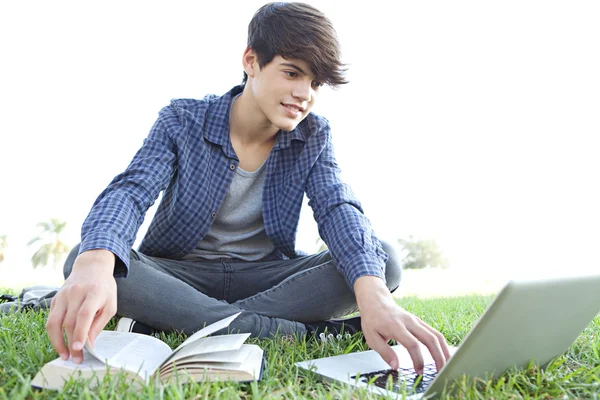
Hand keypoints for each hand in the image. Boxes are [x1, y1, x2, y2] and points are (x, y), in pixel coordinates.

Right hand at [46, 249, 116, 363]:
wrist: (91, 267)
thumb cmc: (104, 288)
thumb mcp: (110, 304)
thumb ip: (99, 324)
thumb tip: (89, 344)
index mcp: (93, 293)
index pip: (83, 315)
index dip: (80, 333)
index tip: (78, 349)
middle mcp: (75, 293)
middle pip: (68, 322)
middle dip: (70, 343)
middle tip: (76, 359)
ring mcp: (62, 295)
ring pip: (54, 322)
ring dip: (57, 342)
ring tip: (64, 355)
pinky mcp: (54, 299)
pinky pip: (51, 319)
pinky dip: (54, 333)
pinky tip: (61, 342)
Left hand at [354, 276, 450, 373]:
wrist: (376, 301)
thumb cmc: (373, 320)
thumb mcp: (371, 337)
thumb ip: (384, 352)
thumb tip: (396, 366)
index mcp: (396, 326)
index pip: (412, 344)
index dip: (418, 359)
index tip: (419, 371)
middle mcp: (409, 322)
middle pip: (430, 338)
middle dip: (438, 356)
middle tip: (440, 372)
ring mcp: (416, 321)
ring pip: (436, 335)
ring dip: (444, 351)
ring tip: (447, 366)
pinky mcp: (419, 322)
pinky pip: (434, 332)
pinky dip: (441, 344)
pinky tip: (444, 355)